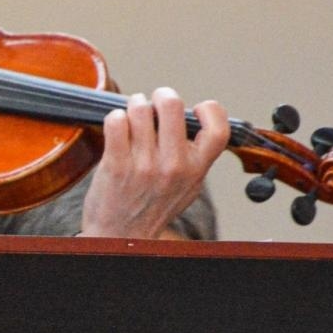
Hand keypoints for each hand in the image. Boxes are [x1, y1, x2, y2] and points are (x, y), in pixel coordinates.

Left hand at [80, 87, 227, 238]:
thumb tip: (198, 120)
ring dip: (133, 106)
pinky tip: (117, 127)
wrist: (122, 237)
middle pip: (171, 104)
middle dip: (160, 95)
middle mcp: (174, 166)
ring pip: (139, 108)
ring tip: (132, 117)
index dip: (209, 109)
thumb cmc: (153, 208)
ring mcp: (144, 166)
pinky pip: (116, 121)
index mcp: (197, 169)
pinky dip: (114, 118)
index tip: (195, 110)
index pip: (218, 129)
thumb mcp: (188, 186)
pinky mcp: (116, 165)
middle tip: (154, 102)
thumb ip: (196, 157)